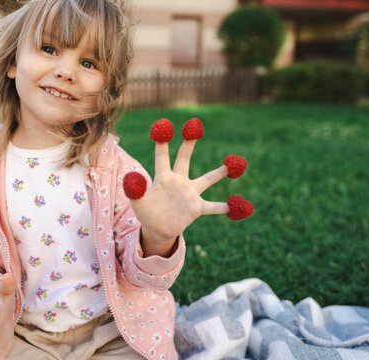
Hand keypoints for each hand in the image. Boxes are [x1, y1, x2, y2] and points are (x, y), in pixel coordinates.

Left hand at [124, 118, 251, 256]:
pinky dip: (226, 207)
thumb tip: (130, 177)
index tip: (163, 125)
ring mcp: (189, 193)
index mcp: (163, 177)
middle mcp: (178, 181)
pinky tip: (238, 206)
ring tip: (233, 163)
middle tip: (195, 126)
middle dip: (189, 143)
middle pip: (184, 158)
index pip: (162, 156)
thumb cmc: (147, 213)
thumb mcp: (138, 202)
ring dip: (219, 172)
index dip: (162, 142)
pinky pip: (214, 207)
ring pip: (207, 179)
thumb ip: (134, 189)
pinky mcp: (196, 207)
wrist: (157, 229)